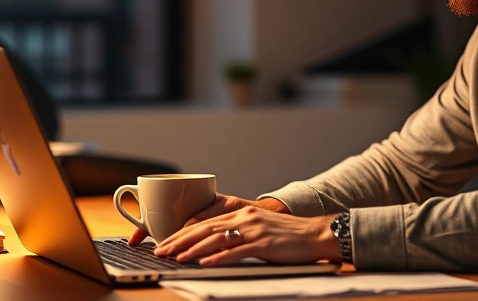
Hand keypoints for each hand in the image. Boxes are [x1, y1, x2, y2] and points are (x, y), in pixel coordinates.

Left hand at [153, 207, 339, 265]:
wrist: (317, 234)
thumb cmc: (288, 237)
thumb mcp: (259, 230)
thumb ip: (238, 235)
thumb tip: (214, 248)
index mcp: (242, 213)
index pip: (204, 223)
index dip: (182, 233)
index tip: (165, 243)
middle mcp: (245, 218)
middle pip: (205, 229)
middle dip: (180, 241)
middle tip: (161, 251)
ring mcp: (254, 230)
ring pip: (216, 239)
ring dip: (192, 250)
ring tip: (176, 258)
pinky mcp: (264, 244)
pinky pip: (236, 251)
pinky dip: (218, 258)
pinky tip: (204, 264)